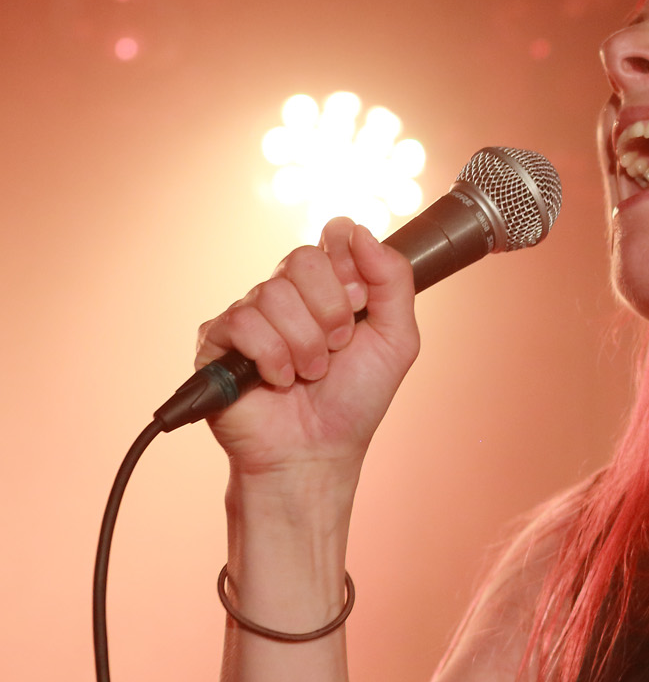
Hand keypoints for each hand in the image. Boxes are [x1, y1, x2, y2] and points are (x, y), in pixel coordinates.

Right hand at [196, 218, 418, 476]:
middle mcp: (289, 293)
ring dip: (305, 345)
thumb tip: (359, 230)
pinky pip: (244, 323)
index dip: (350, 267)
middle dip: (331, 311)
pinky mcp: (219, 340)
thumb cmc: (355, 400)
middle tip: (337, 347)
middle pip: (303, 259)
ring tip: (309, 374)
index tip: (360, 305)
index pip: (335, 235)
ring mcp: (252, 314)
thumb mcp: (396, 339)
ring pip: (274, 293)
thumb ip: (393, 280)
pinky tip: (277, 381)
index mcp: (330, 286)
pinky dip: (272, 358)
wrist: (318, 451)